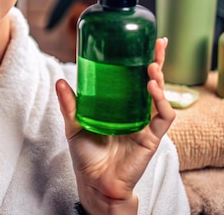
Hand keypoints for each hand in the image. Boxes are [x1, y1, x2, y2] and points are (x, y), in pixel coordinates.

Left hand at [55, 38, 173, 214]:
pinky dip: (160, 101)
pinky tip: (151, 88)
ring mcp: (146, 125)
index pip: (135, 78)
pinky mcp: (152, 138)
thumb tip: (60, 81)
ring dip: (159, 79)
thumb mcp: (75, 125)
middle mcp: (136, 113)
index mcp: (121, 107)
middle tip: (159, 43)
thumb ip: (70, 105)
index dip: (142, 60)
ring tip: (151, 66)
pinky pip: (163, 117)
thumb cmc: (87, 156)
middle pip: (152, 82)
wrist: (95, 184)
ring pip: (160, 97)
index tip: (145, 41)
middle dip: (157, 62)